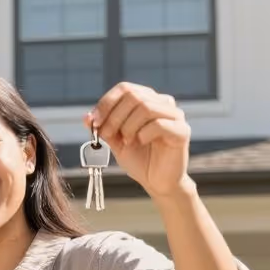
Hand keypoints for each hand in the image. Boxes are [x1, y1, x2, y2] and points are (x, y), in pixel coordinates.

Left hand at [84, 83, 193, 198]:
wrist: (157, 182)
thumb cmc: (139, 159)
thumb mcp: (115, 141)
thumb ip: (103, 128)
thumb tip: (86, 117)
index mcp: (147, 99)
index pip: (125, 88)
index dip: (106, 103)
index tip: (93, 121)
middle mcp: (163, 103)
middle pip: (134, 96)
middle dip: (114, 116)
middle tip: (105, 134)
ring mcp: (175, 116)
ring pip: (146, 107)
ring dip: (128, 125)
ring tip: (126, 141)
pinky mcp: (182, 131)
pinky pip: (159, 124)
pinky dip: (143, 134)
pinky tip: (140, 142)